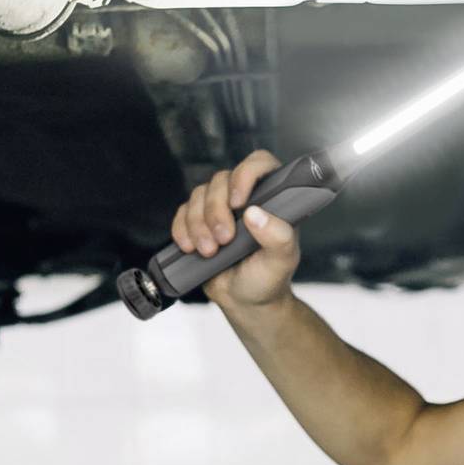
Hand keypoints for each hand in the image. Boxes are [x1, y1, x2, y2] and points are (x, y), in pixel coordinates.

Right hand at [169, 149, 300, 310]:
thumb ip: (278, 237)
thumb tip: (255, 214)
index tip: (239, 203)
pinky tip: (190, 247)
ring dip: (198, 224)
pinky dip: (182, 229)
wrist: (245, 300)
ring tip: (209, 251)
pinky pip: (182, 212)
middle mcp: (245, 197)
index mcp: (271, 198)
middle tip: (224, 240)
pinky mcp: (199, 220)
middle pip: (221, 180)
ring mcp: (220, 207)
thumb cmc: (269, 277)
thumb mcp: (281, 260)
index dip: (245, 175)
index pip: (259, 164)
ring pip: (199, 195)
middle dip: (216, 211)